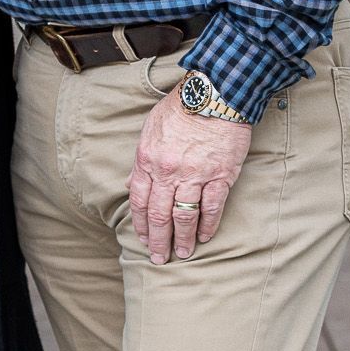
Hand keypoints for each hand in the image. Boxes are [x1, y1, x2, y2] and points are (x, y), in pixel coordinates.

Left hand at [128, 92, 251, 264]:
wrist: (215, 92)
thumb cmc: (181, 108)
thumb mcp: (150, 129)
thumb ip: (141, 160)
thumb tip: (129, 184)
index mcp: (148, 159)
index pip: (138, 200)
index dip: (141, 224)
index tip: (143, 239)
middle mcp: (168, 171)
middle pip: (159, 214)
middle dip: (158, 240)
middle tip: (159, 258)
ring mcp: (195, 174)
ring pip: (184, 216)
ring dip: (181, 238)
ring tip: (181, 253)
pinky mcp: (220, 175)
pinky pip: (211, 207)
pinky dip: (207, 225)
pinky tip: (204, 237)